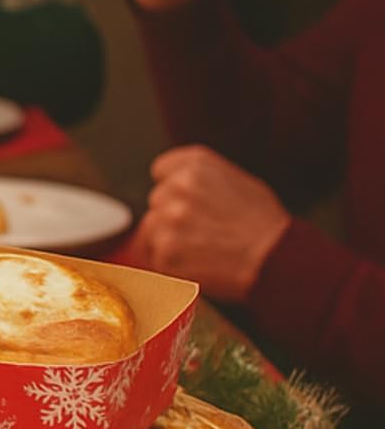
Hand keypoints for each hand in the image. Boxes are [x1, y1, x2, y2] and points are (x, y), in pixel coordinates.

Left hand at [132, 145, 289, 300]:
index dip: (173, 187)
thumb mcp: (237, 182)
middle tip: (203, 231)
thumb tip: (173, 183)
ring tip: (202, 249)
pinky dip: (171, 264)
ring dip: (169, 240)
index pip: (161, 170)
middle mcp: (178, 186)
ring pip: (151, 229)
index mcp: (196, 164)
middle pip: (157, 201)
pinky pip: (155, 257)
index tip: (186, 201)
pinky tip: (198, 263)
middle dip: (173, 215)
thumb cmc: (264, 223)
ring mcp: (169, 219)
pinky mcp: (165, 251)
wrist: (277, 258)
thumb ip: (201, 179)